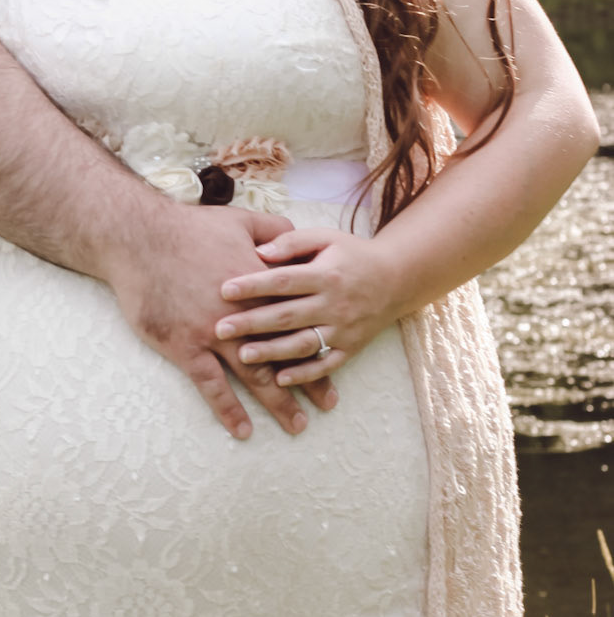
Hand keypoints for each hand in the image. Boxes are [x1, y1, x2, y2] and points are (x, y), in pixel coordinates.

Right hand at [107, 200, 338, 440]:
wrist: (140, 238)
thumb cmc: (188, 228)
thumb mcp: (240, 220)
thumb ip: (274, 231)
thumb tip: (294, 238)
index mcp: (261, 287)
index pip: (299, 320)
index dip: (319, 340)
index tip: (339, 358)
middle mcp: (244, 316)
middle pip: (284, 354)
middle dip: (309, 382)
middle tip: (328, 405)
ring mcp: (214, 334)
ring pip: (254, 375)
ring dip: (277, 402)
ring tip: (296, 426)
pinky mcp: (185, 346)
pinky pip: (211, 385)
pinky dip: (228, 409)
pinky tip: (242, 430)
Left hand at [214, 225, 404, 385]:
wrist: (397, 278)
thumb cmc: (351, 254)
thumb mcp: (326, 237)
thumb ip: (292, 242)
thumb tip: (258, 252)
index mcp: (326, 274)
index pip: (283, 281)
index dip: (253, 285)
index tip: (223, 289)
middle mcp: (335, 303)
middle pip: (287, 315)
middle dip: (252, 323)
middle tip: (220, 328)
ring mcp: (344, 329)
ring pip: (303, 344)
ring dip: (273, 352)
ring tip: (242, 356)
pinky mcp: (351, 348)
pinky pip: (326, 365)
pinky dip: (304, 374)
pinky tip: (279, 379)